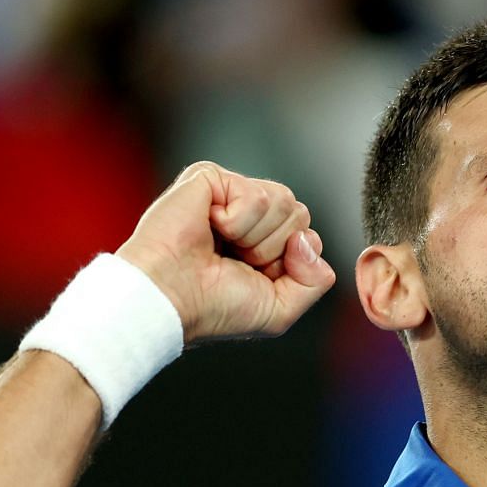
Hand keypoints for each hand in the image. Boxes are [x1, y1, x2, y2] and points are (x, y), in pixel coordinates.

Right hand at [116, 162, 335, 343]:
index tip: (253, 276)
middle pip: (299, 214)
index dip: (290, 261)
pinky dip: (237, 222)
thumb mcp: (281, 309)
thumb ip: (315, 281)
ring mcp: (229, 193)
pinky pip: (256, 196)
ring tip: (221, 245)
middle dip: (273, 249)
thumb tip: (308, 239)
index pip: (307, 234)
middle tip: (234, 261)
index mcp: (263, 240)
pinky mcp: (210, 177)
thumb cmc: (214, 307)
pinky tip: (208, 228)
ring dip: (255, 237)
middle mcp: (248, 214)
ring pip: (284, 202)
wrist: (171, 299)